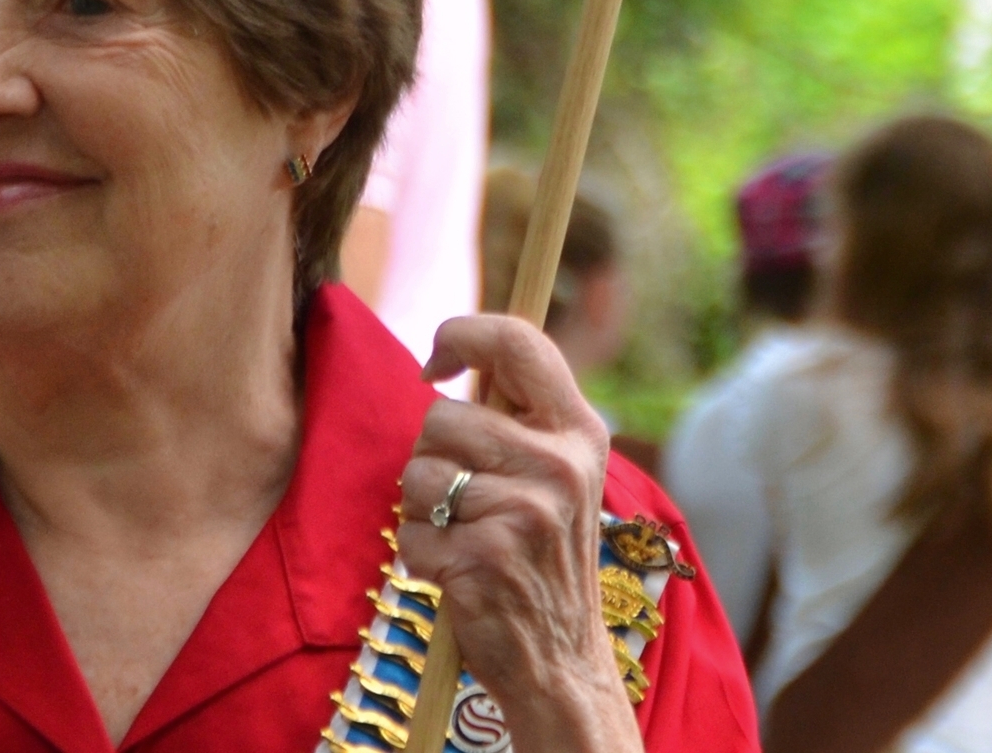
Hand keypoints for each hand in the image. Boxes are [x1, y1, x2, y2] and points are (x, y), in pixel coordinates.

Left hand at [398, 317, 641, 752]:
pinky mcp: (484, 557)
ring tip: (464, 537)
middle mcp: (559, 464)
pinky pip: (411, 534)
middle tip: (467, 499)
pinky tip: (459, 573)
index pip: (518, 342)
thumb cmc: (544, 554)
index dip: (463, 334)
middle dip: (433, 458)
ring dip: (423, 511)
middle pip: (442, 417)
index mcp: (580, 430)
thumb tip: (453, 355)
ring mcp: (524, 511)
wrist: (562, 658)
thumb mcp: (559, 473)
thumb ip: (520, 415)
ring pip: (417, 475)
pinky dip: (421, 558)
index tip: (435, 363)